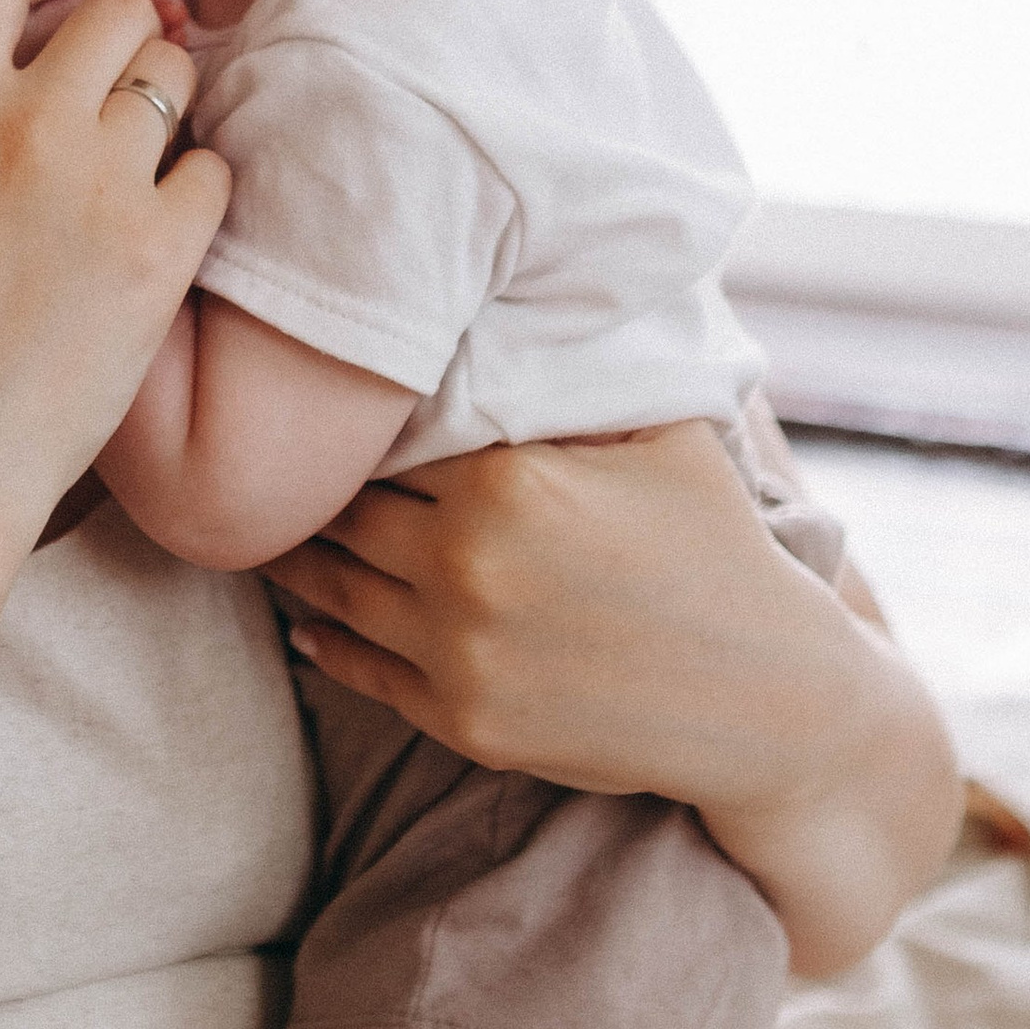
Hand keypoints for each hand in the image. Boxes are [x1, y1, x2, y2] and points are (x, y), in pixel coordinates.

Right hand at [0, 0, 225, 575]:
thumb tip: (58, 59)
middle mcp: (19, 124)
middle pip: (120, 7)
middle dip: (137, 40)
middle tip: (134, 93)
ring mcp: (93, 183)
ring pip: (178, 76)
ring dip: (175, 112)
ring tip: (143, 177)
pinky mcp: (156, 250)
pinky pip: (215, 171)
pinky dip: (202, 195)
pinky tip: (165, 241)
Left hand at [264, 423, 831, 805]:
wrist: (765, 700)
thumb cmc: (715, 548)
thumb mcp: (659, 435)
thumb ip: (572, 377)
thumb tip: (495, 308)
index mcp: (507, 479)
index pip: (385, 436)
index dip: (350, 421)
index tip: (314, 400)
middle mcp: (466, 563)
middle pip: (345, 508)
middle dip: (311, 485)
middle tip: (266, 459)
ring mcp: (458, 650)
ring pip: (332, 585)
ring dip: (293, 557)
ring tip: (264, 528)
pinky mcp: (463, 720)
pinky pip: (359, 667)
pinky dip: (321, 637)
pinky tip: (302, 618)